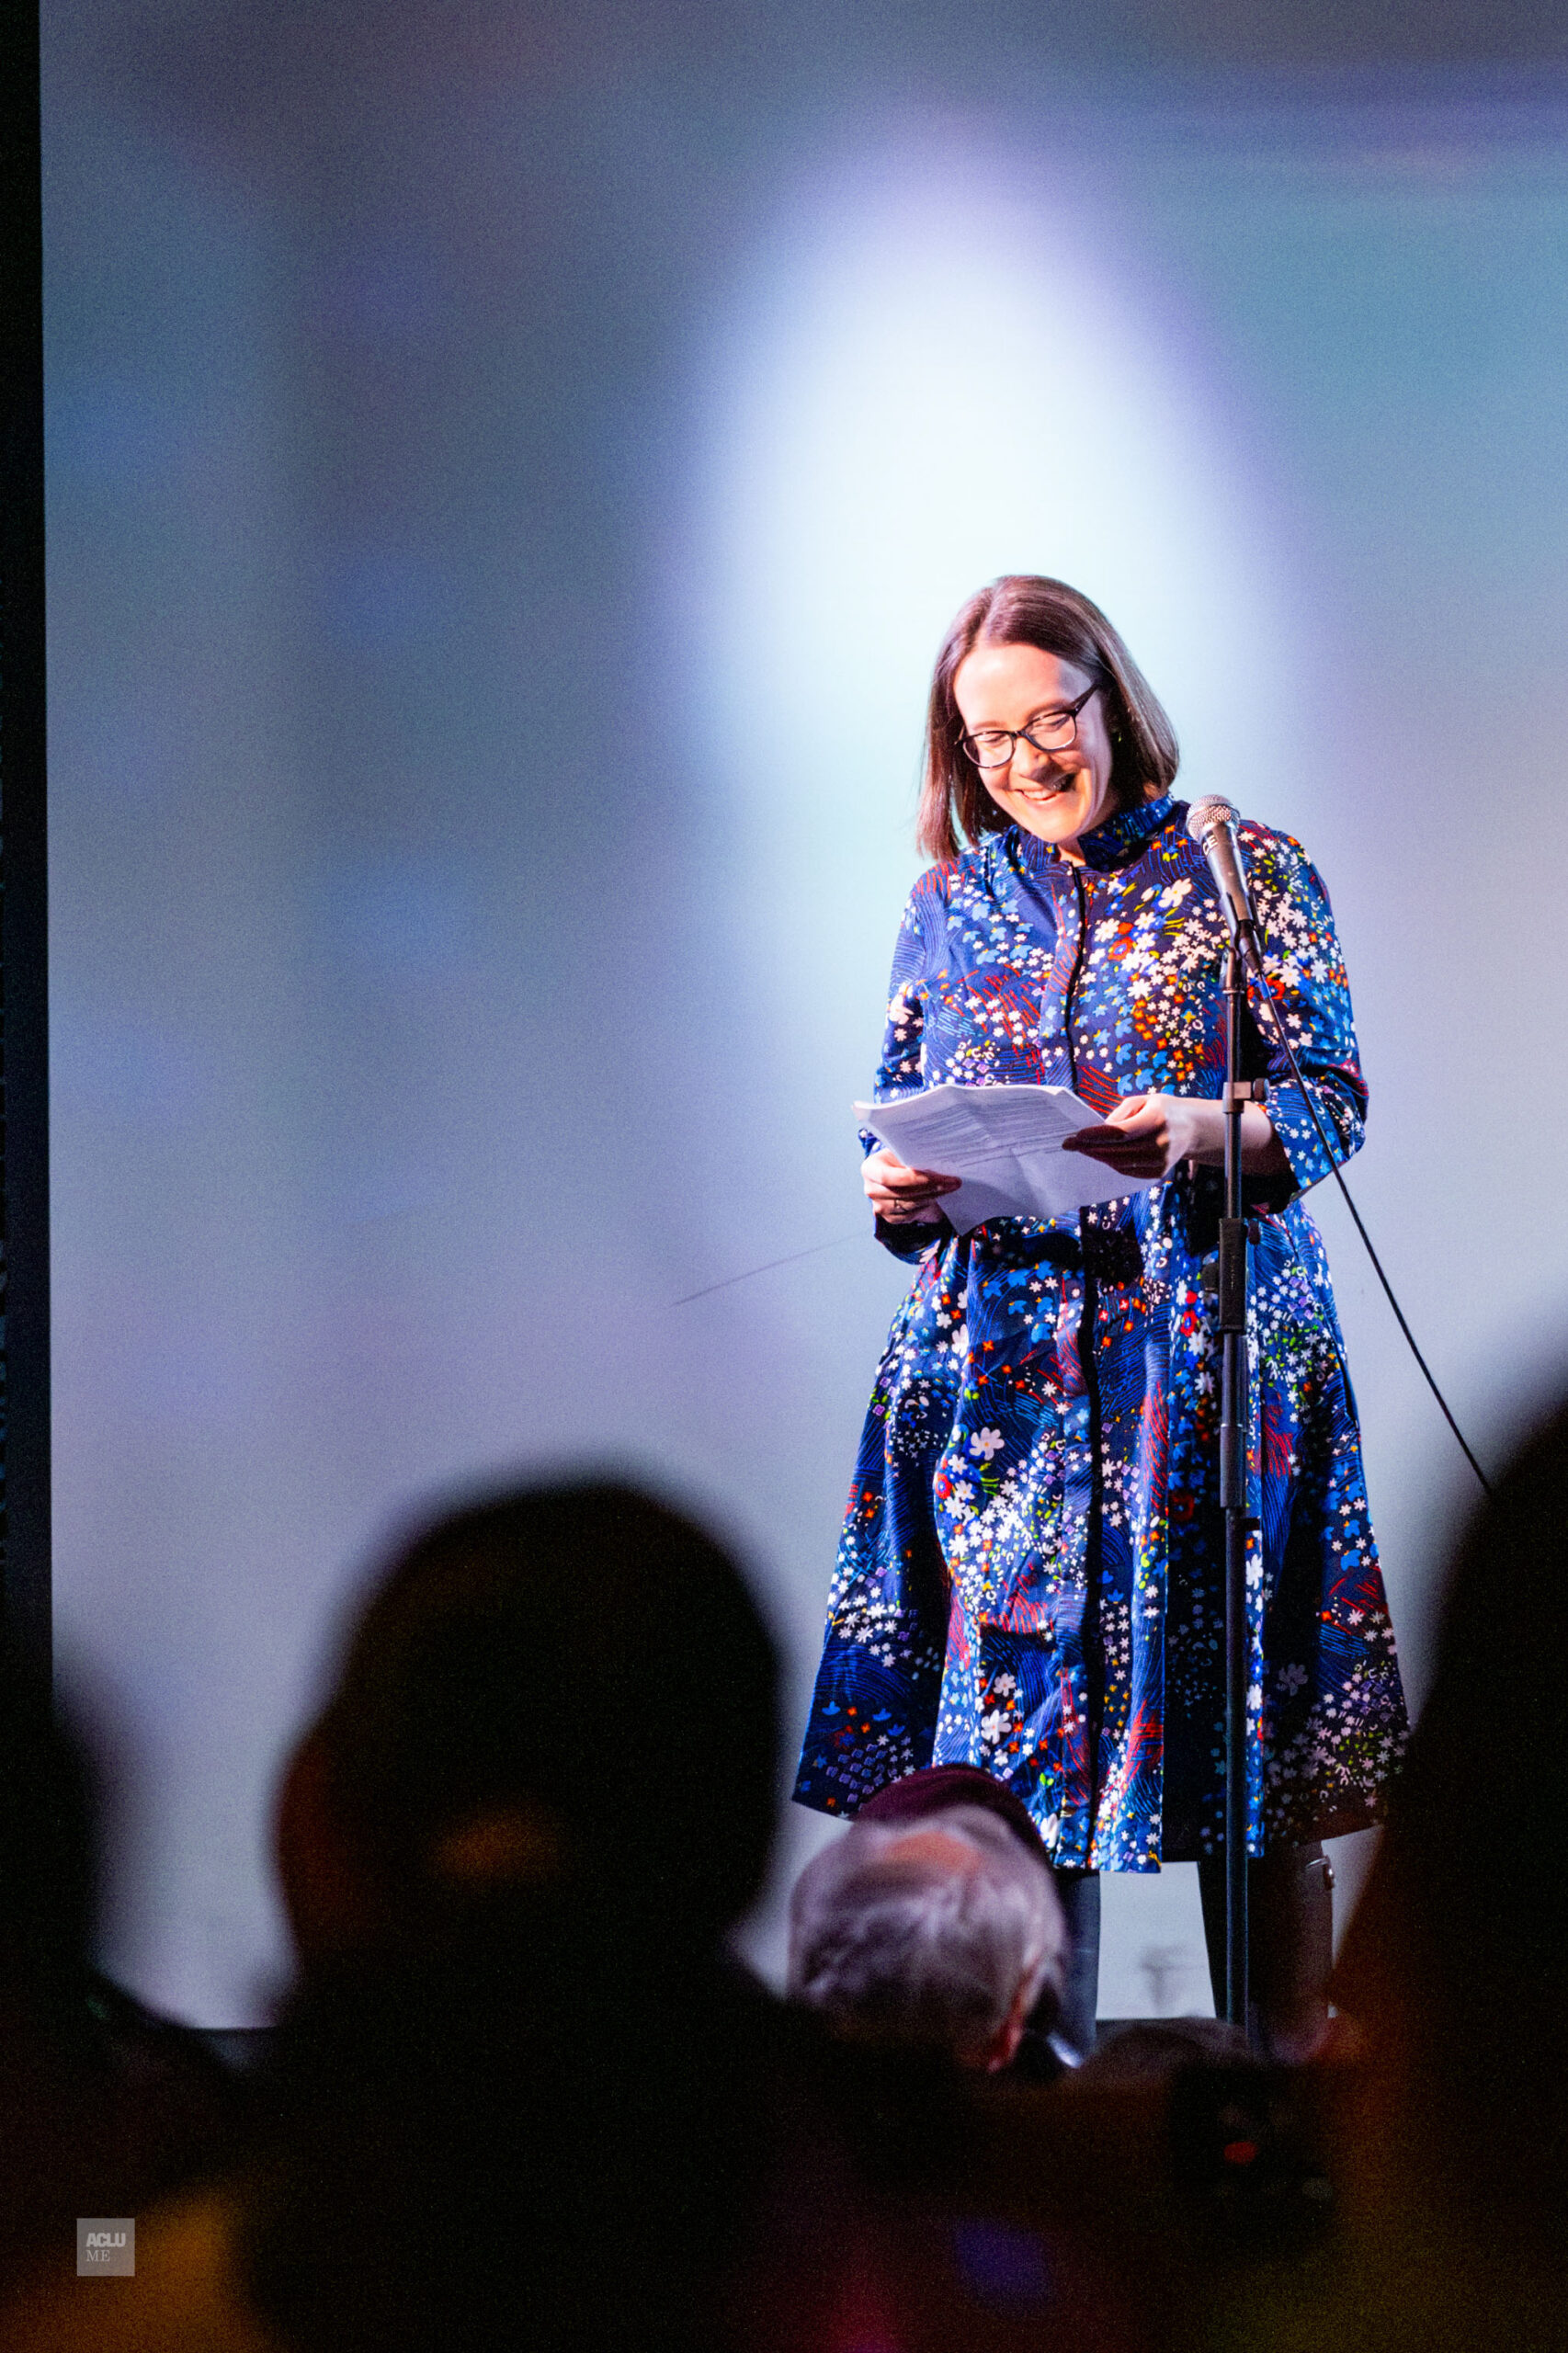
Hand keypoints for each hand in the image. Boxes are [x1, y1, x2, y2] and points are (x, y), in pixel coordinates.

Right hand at [863, 1149, 960, 1225]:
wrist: (897, 1174)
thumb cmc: (901, 1159)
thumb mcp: (902, 1151)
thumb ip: (912, 1154)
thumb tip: (937, 1155)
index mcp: (870, 1168)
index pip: (888, 1177)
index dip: (913, 1178)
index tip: (938, 1176)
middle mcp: (871, 1189)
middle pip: (901, 1193)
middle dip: (930, 1188)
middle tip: (953, 1182)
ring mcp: (879, 1206)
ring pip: (909, 1205)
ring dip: (932, 1197)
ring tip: (949, 1187)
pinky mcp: (889, 1218)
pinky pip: (910, 1216)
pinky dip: (925, 1207)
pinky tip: (936, 1197)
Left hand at [1060, 1092, 1287, 1179]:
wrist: (1192, 1128)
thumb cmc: (1162, 1110)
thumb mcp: (1143, 1101)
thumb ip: (1120, 1115)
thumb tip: (1097, 1132)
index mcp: (1157, 1119)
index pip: (1120, 1132)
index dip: (1095, 1136)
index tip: (1075, 1135)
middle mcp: (1160, 1142)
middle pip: (1117, 1151)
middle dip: (1090, 1148)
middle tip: (1069, 1144)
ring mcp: (1160, 1161)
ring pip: (1119, 1163)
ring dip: (1097, 1157)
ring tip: (1081, 1150)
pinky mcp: (1158, 1172)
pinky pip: (1127, 1170)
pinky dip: (1111, 1163)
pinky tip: (1099, 1156)